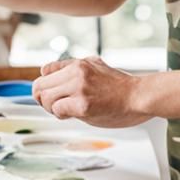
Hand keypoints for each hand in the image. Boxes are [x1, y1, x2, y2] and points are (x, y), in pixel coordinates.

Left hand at [32, 56, 151, 127]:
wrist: (140, 96)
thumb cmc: (120, 87)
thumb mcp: (96, 66)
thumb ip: (73, 68)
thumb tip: (45, 70)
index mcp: (78, 64)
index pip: (45, 71)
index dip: (45, 87)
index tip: (52, 95)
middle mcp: (76, 72)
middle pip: (39, 86)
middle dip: (43, 99)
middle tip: (56, 107)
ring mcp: (79, 88)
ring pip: (45, 98)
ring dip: (52, 108)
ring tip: (66, 111)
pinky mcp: (83, 105)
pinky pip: (57, 109)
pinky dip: (61, 115)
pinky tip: (72, 115)